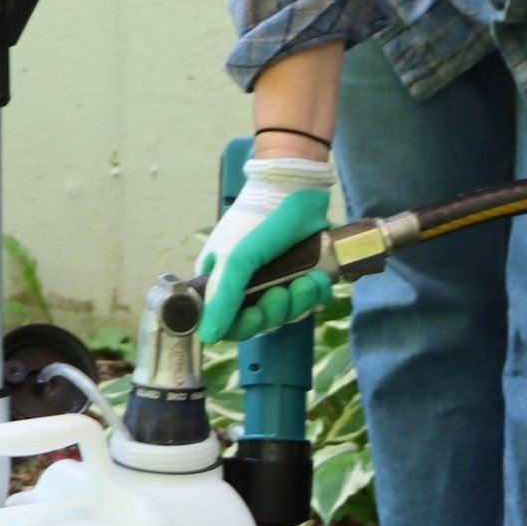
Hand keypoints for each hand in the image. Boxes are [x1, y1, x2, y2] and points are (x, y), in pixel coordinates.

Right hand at [197, 155, 336, 343]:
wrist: (297, 188)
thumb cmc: (257, 220)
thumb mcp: (235, 260)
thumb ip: (222, 299)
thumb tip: (208, 337)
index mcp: (220, 282)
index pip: (226, 324)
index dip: (241, 327)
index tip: (254, 316)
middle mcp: (246, 286)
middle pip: (260, 323)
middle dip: (276, 310)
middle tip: (283, 290)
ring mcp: (275, 281)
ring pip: (287, 314)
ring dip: (299, 300)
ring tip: (307, 279)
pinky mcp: (302, 276)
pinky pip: (309, 302)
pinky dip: (316, 293)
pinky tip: (317, 277)